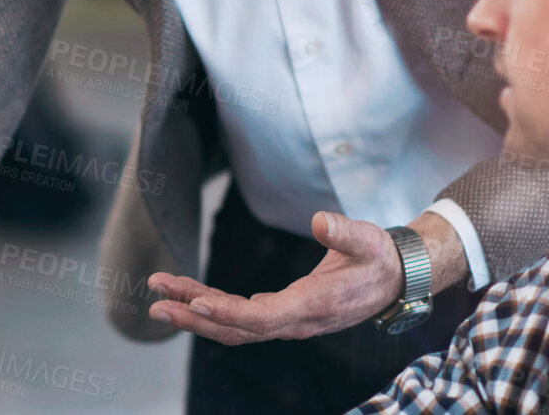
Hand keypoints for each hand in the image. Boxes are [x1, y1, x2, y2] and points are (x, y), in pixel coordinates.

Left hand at [146, 210, 402, 344]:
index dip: (226, 312)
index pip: (261, 318)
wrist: (394, 278)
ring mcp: (286, 321)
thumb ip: (345, 232)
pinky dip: (211, 307)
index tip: (193, 302)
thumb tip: (320, 220)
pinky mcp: (281, 313)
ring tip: (158, 295)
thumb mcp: (369, 240)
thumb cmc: (378, 257)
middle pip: (236, 328)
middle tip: (155, 300)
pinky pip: (240, 317)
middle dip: (193, 316)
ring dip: (194, 312)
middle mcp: (295, 321)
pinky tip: (187, 296)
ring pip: (233, 326)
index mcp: (313, 306)